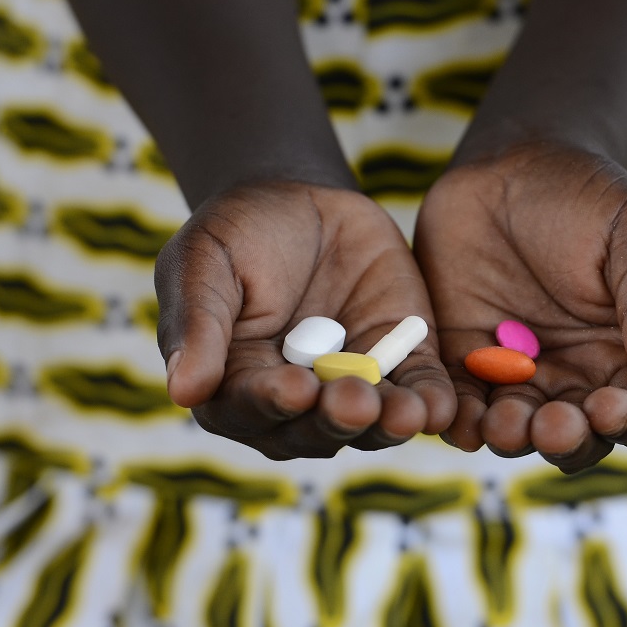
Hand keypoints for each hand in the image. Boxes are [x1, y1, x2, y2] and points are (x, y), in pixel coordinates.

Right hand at [156, 181, 455, 458]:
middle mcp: (296, 402)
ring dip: (389, 423)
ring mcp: (352, 386)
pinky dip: (432, 403)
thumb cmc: (235, 234)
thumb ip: (197, 326)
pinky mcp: (401, 364)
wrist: (297, 199)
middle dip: (337, 417)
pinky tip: (443, 407)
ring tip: (407, 414)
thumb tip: (183, 393)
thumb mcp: (202, 264)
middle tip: (356, 402)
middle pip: (315, 427)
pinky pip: (419, 392)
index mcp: (235, 387)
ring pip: (372, 422)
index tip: (294, 388)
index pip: (250, 407)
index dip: (272, 401)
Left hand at [414, 143, 626, 472]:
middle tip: (551, 424)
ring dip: (512, 436)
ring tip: (504, 423)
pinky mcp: (460, 362)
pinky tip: (456, 417)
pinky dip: (458, 420)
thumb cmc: (591, 196)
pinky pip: (460, 404)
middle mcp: (575, 378)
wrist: (510, 163)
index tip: (609, 408)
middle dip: (566, 439)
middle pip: (578, 437)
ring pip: (517, 430)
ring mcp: (515, 375)